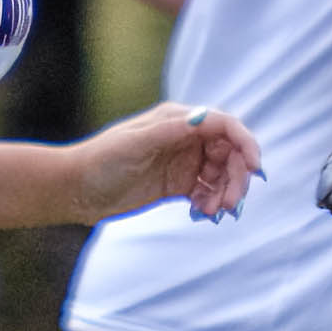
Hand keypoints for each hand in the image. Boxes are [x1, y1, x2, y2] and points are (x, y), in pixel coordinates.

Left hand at [61, 99, 256, 222]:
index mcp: (178, 120)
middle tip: (232, 203)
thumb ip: (172, 130)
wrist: (75, 189)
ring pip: (222, 175)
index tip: (255, 168)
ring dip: (226, 193)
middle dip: (237, 177)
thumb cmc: (102, 160)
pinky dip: (212, 202)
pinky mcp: (178, 184)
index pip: (224, 125)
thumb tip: (206, 116)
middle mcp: (185, 137)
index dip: (246, 143)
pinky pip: (207, 192)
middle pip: (229, 153)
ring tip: (214, 212)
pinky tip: (202, 213)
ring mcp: (183, 162)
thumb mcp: (136, 143)